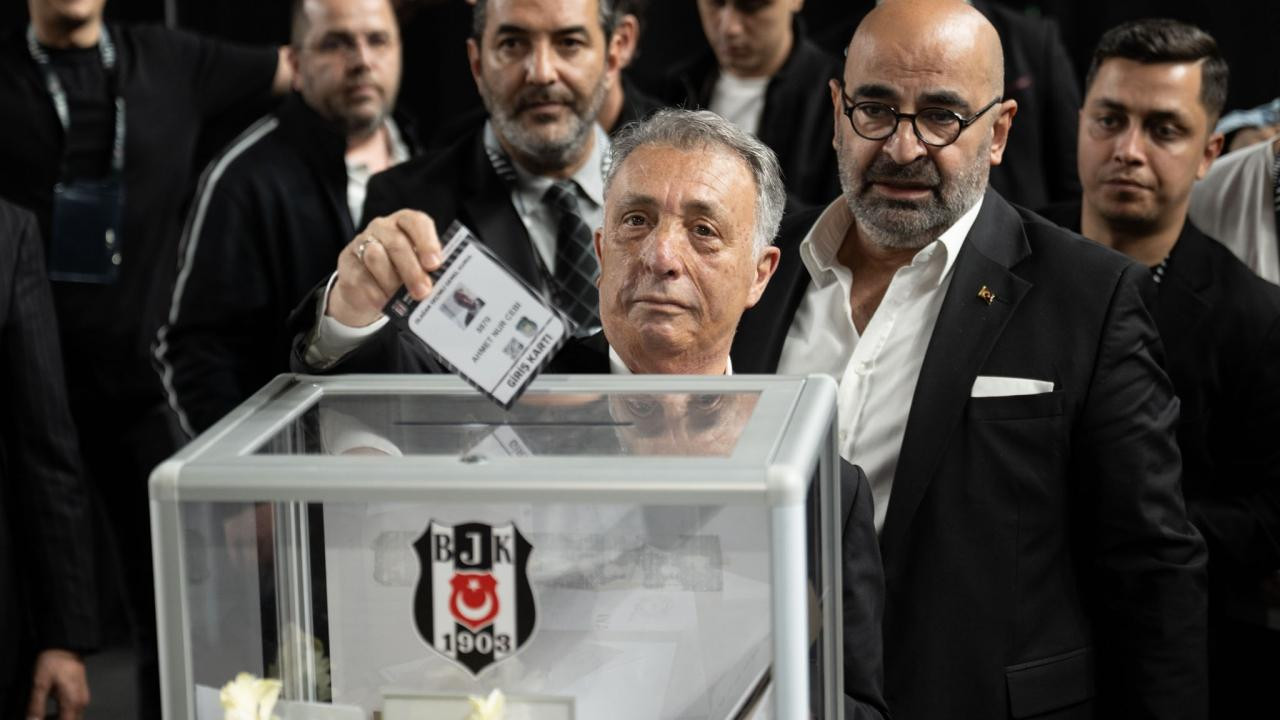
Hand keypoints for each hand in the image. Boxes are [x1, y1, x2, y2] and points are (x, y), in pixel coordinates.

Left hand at [26, 649, 88, 719]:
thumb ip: (37, 706)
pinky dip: (63, 715)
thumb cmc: (54, 661)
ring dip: (60, 719)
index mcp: (72, 702)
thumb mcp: (40, 684)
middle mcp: (81, 703)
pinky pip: (74, 711)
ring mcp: (83, 698)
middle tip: (42, 717)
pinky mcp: (81, 695)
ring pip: (73, 718)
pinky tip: (52, 712)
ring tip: (44, 716)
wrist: (66, 646)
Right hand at [327, 210, 444, 327]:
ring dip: (392, 282)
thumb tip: (442, 283)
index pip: (416, 222)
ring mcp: (361, 242)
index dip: (427, 242)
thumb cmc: (401, 274)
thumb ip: (427, 269)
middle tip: (423, 291)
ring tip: (403, 299)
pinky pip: (360, 277)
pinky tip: (385, 303)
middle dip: (412, 270)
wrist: (368, 290)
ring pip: (375, 257)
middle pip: (396, 243)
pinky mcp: (346, 261)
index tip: (435, 264)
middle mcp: (382, 228)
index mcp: (405, 223)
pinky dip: (375, 293)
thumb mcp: (417, 267)